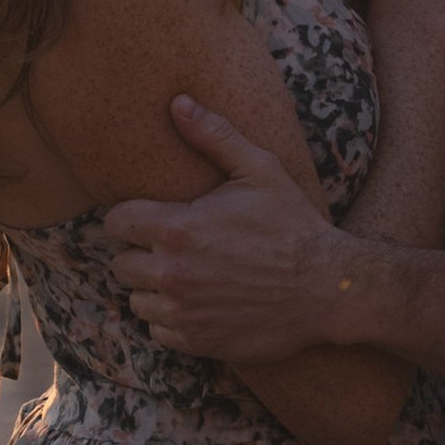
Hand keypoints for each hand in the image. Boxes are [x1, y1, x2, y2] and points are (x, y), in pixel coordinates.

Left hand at [107, 103, 356, 361]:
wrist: (328, 289)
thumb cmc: (294, 226)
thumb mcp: (260, 170)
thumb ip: (214, 136)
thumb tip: (178, 102)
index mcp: (177, 229)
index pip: (115, 224)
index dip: (129, 218)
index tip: (148, 219)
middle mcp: (171, 274)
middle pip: (120, 264)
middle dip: (140, 254)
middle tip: (172, 248)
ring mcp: (182, 312)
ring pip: (137, 300)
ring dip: (154, 290)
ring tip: (185, 276)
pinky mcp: (197, 342)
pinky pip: (160, 332)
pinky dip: (172, 320)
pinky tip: (199, 304)